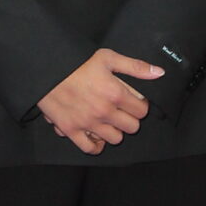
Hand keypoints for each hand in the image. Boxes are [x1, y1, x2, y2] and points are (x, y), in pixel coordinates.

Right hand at [37, 50, 162, 153]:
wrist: (46, 68)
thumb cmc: (76, 62)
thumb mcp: (107, 58)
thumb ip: (135, 67)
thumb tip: (159, 73)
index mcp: (115, 93)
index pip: (142, 111)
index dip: (140, 105)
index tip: (133, 101)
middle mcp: (104, 112)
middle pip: (132, 127)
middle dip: (130, 119)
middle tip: (121, 110)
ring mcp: (87, 123)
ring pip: (115, 139)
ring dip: (115, 131)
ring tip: (108, 120)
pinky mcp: (71, 130)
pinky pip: (90, 148)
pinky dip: (96, 144)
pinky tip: (95, 134)